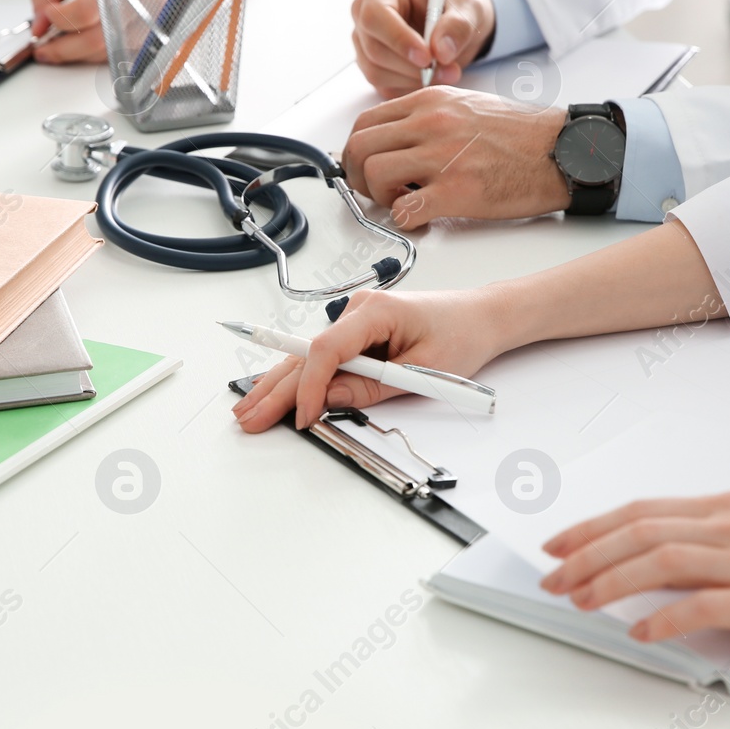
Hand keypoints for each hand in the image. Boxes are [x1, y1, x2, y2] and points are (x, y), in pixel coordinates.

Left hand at [30, 0, 169, 64]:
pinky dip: (93, 54)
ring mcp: (149, 25)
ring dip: (75, 54)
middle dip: (60, 49)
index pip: (84, 11)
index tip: (46, 16)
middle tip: (42, 47)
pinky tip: (84, 41)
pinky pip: (114, 57)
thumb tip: (39, 25)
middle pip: (93, 40)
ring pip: (102, 54)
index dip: (58, 18)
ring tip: (61, 42)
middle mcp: (140, 2)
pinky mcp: (150, 40)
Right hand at [231, 288, 513, 432]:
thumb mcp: (424, 370)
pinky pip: (322, 358)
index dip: (309, 386)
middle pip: (306, 354)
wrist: (481, 317)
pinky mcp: (356, 333)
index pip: (327, 349)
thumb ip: (373, 387)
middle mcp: (357, 310)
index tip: (302, 418)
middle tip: (248, 418)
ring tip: (248, 409)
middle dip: (276, 389)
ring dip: (278, 385)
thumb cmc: (461, 335)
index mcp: (375, 311)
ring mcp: (354, 320)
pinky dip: (299, 378)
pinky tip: (271, 392)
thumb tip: (328, 400)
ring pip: (307, 357)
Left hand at [342, 87, 570, 227]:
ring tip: (403, 203)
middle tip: (376, 191)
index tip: (365, 168)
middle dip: (357, 177)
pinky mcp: (458, 191)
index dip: (356, 152)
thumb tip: (392, 140)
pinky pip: (405, 211)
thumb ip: (426, 117)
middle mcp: (431, 123)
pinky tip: (424, 219)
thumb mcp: (465, 105)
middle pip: (359, 148)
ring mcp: (443, 156)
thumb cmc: (521, 134)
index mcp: (430, 101)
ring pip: (374, 176)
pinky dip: (406, 221)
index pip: (365, 123)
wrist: (563, 150)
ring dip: (380, 198)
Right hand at [351, 0, 494, 96]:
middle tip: (448, 70)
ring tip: (446, 72)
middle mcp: (365, 13)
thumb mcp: (467, 6)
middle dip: (412, 66)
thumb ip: (457, 25)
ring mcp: (364, 41)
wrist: (454, 23)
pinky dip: (410, 87)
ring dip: (414, 79)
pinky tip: (431, 76)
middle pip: (374, 49)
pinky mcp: (371, 65)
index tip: (427, 57)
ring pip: (376, 71)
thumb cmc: (454, 4)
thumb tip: (442, 51)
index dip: (398, 39)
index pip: (375, 16)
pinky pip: (383, 86)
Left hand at [541, 493, 729, 654]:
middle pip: (639, 531)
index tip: (557, 543)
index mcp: (726, 508)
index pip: (641, 510)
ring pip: (660, 561)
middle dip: (585, 554)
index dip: (591, 527)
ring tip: (579, 599)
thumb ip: (711, 539)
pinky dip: (663, 617)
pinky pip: (702, 606)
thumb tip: (655, 556)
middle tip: (551, 576)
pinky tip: (640, 630)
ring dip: (610, 581)